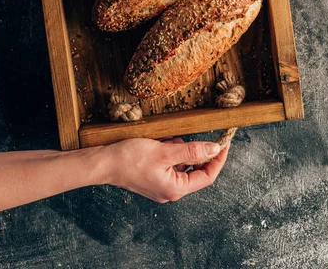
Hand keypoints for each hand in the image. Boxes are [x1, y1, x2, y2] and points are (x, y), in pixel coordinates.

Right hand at [101, 137, 228, 202]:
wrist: (103, 163)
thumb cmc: (130, 158)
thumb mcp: (165, 151)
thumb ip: (192, 151)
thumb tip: (215, 149)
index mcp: (176, 188)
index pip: (207, 176)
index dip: (218, 159)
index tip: (224, 143)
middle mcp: (170, 190)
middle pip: (194, 170)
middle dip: (191, 151)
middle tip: (182, 137)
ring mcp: (161, 185)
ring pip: (181, 164)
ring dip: (178, 149)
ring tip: (163, 141)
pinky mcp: (153, 177)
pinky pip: (169, 163)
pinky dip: (168, 151)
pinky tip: (157, 144)